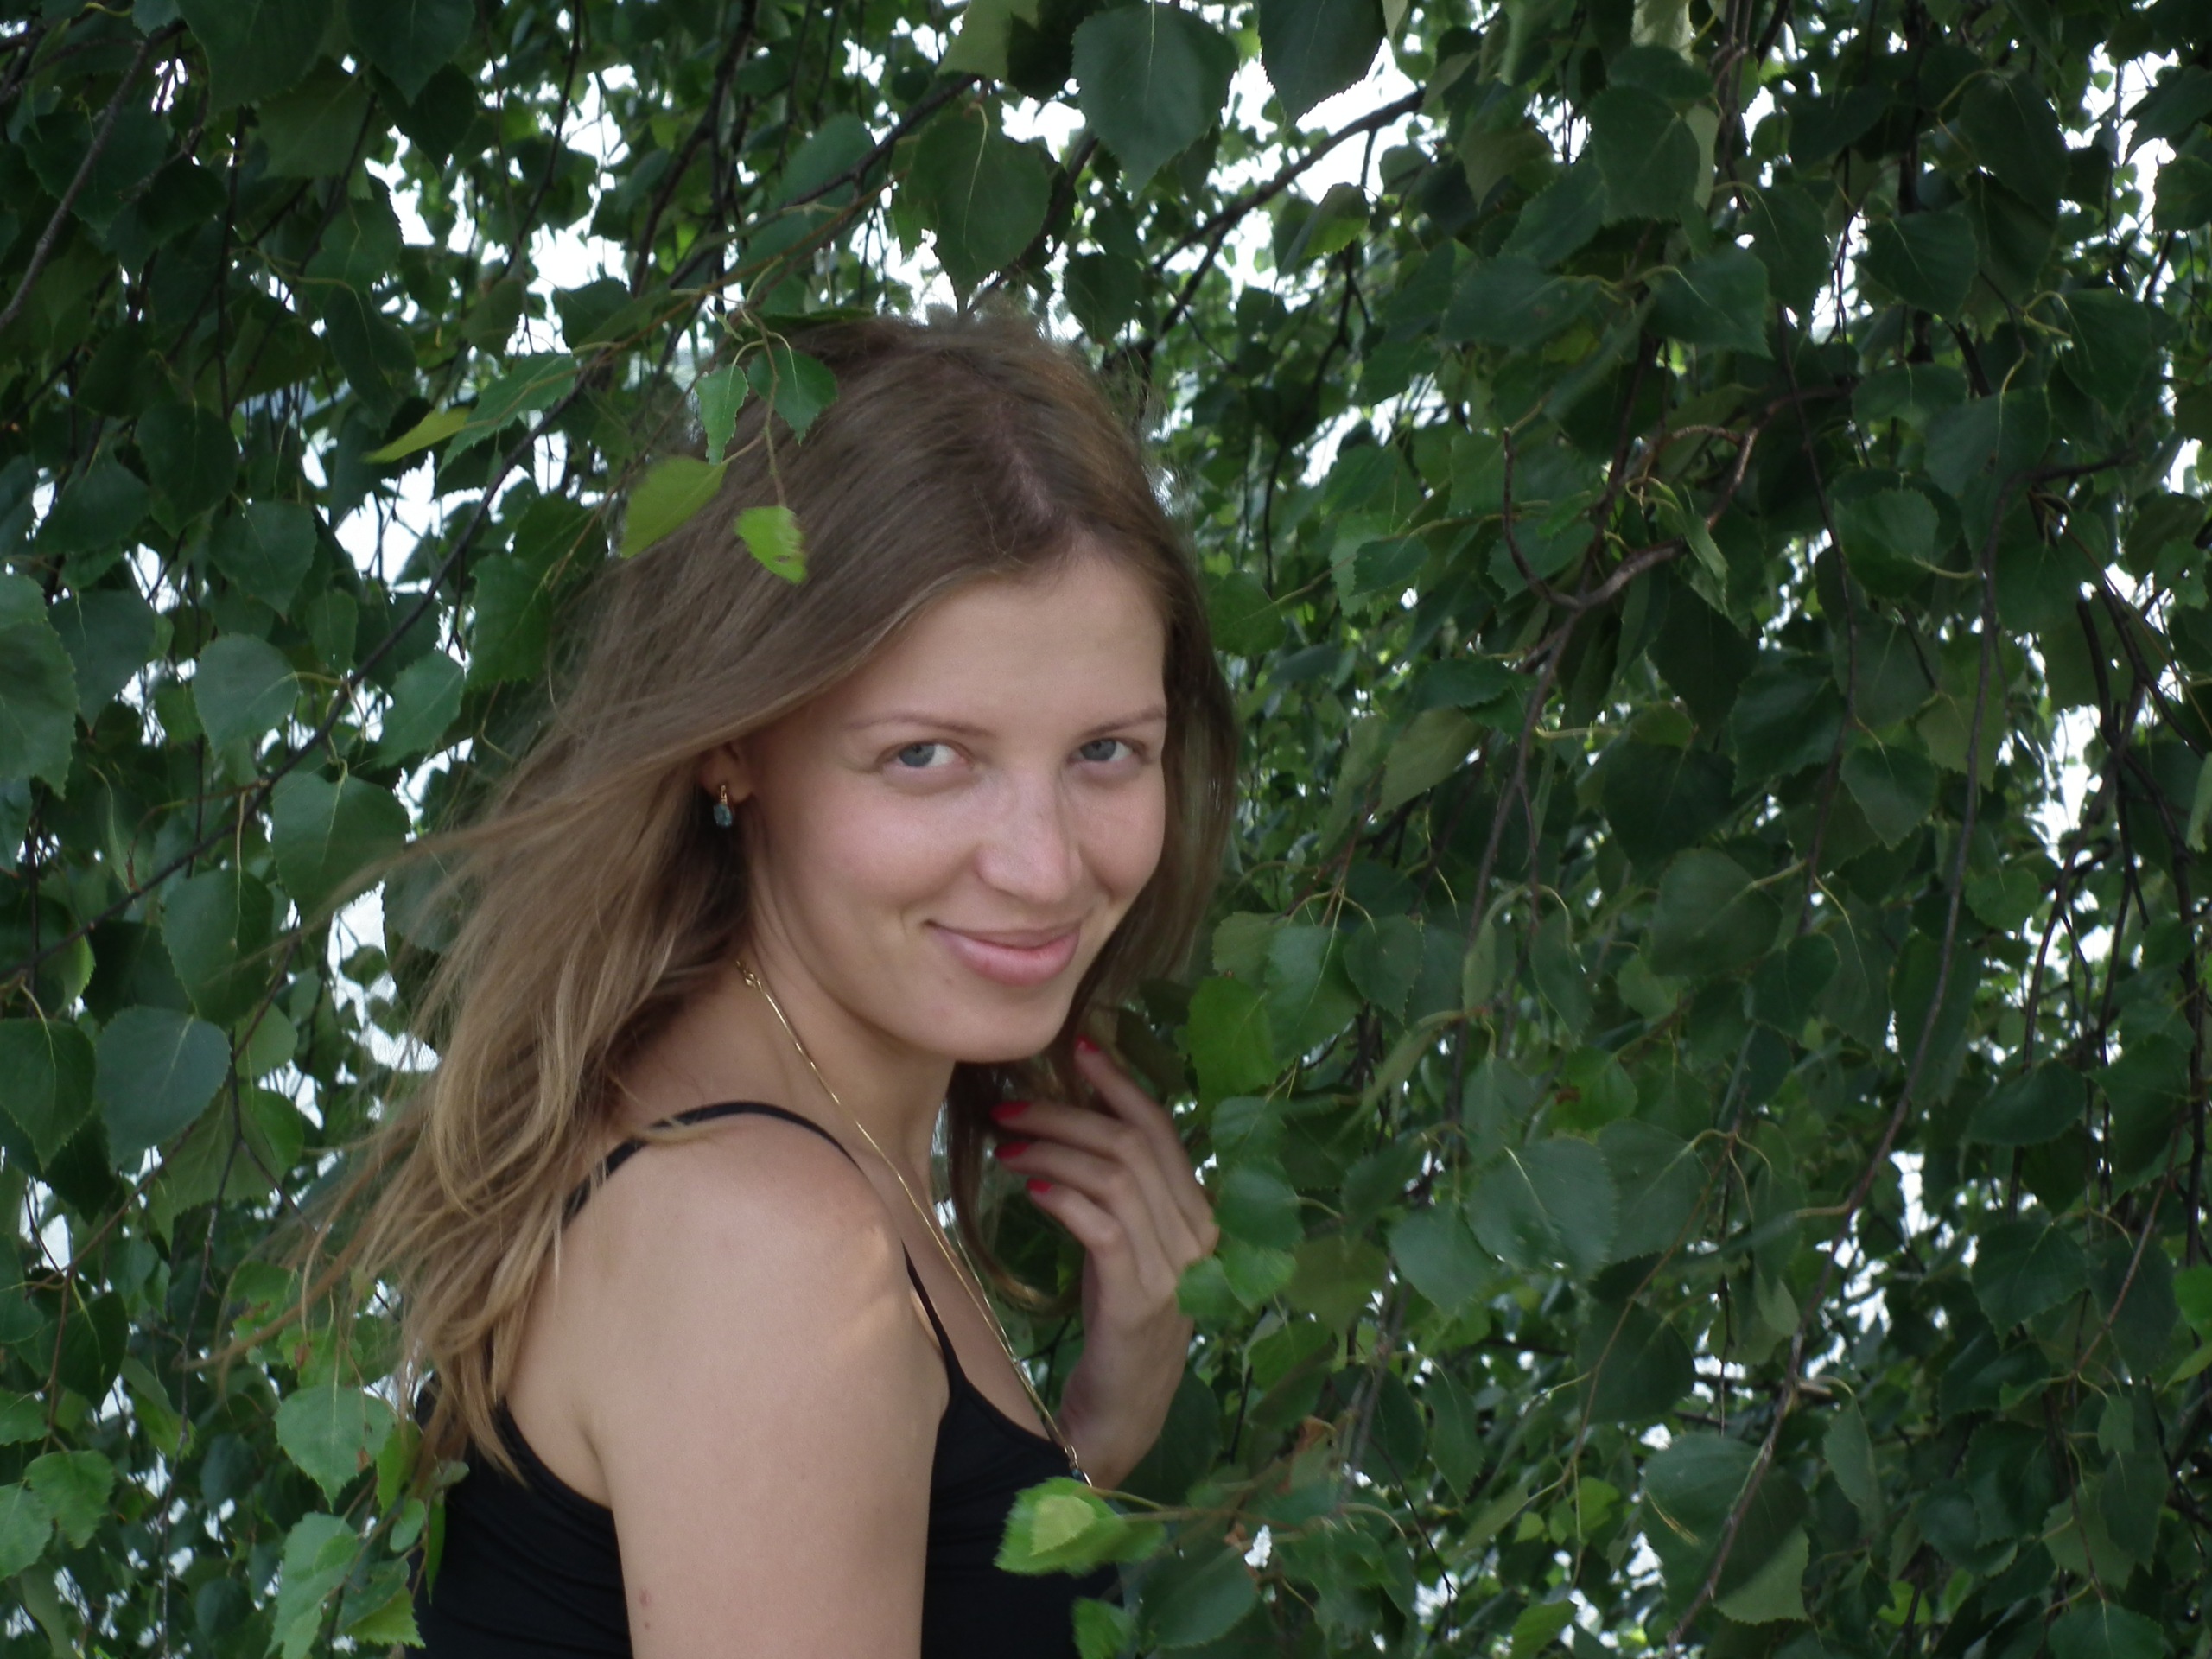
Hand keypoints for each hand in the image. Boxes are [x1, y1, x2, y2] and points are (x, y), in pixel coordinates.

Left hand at [989, 1035, 1217, 1489]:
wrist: (1124, 1408)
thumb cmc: (1116, 1321)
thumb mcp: (1123, 1245)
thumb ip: (1116, 1194)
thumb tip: (1068, 1129)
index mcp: (1196, 1216)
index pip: (1162, 1131)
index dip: (1120, 1085)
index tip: (1079, 1048)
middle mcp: (1196, 1236)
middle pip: (1132, 1146)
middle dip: (1067, 1113)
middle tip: (1010, 1104)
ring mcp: (1173, 1269)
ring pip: (1115, 1177)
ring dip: (1053, 1150)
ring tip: (1006, 1146)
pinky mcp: (1138, 1299)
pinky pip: (1102, 1227)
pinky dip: (1064, 1198)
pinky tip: (1029, 1187)